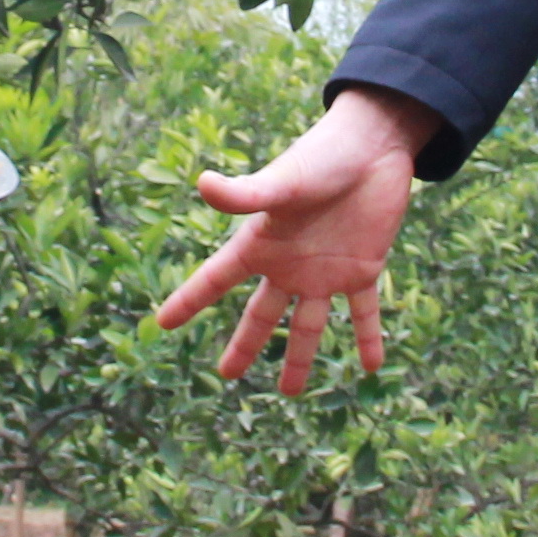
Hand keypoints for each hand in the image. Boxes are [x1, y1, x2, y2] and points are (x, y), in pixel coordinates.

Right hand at [154, 85, 435, 393]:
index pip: (215, 279)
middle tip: (227, 375)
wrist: (374, 144)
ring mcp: (325, 270)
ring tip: (291, 392)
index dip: (189, 301)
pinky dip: (368, 338)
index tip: (163, 324)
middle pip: (261, 315)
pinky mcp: (363, 268)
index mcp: (261, 244)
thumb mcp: (282, 180)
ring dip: (301, 358)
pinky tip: (371, 366)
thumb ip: (245, 193)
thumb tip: (201, 183)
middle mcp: (288, 264)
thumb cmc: (322, 156)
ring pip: (308, 325)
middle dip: (244, 345)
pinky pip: (364, 312)